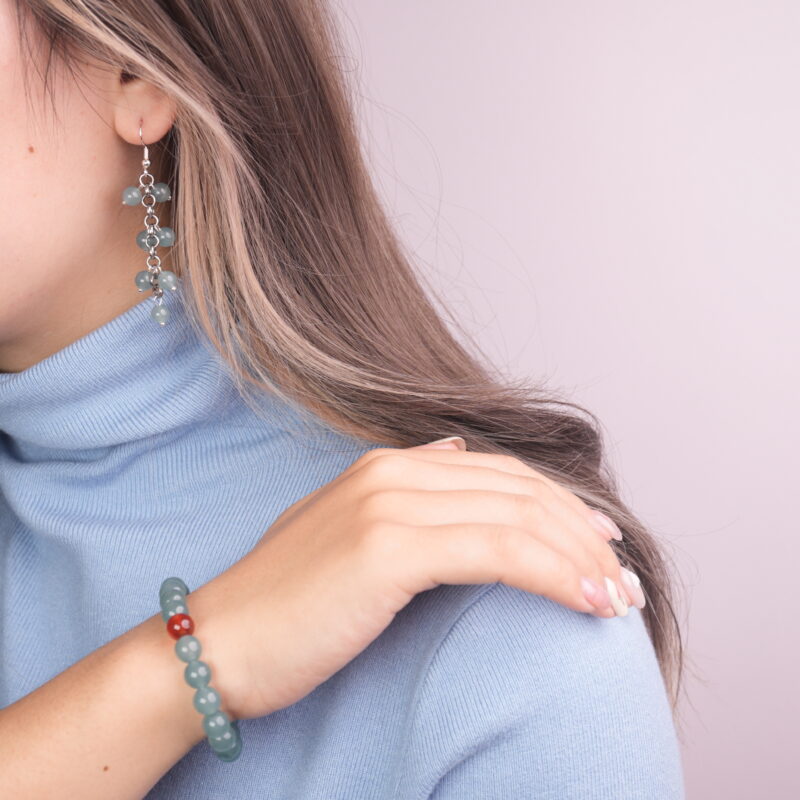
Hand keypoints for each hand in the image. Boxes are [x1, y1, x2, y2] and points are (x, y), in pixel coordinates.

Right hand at [188, 437, 640, 721]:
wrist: (220, 642)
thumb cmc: (286, 605)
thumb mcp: (345, 529)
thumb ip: (404, 490)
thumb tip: (455, 453)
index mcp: (387, 466)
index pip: (499, 474)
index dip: (558, 506)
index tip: (598, 545)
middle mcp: (392, 472)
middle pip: (519, 491)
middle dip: (581, 534)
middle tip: (622, 577)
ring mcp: (388, 503)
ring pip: (518, 518)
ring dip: (581, 559)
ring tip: (619, 599)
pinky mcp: (387, 547)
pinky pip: (498, 551)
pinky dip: (555, 576)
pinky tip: (591, 603)